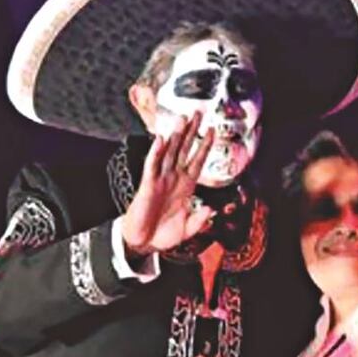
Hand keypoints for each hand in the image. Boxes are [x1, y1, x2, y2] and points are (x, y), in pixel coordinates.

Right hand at [121, 113, 214, 253]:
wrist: (144, 243)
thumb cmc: (164, 234)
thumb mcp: (188, 228)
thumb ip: (200, 219)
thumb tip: (211, 209)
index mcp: (186, 186)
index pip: (197, 160)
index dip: (205, 146)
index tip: (213, 130)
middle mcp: (173, 178)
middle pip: (184, 150)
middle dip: (191, 132)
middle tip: (197, 112)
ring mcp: (160, 180)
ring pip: (169, 153)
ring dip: (175, 136)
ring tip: (181, 119)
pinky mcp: (148, 185)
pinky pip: (152, 166)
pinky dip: (156, 153)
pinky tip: (160, 139)